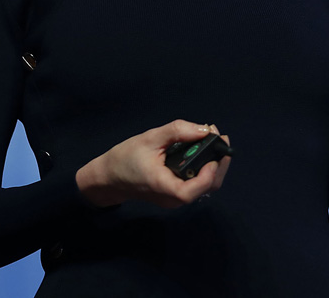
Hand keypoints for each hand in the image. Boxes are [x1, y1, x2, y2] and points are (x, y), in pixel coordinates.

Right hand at [75, 120, 231, 208]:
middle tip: (219, 136)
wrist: (109, 177)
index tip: (215, 148)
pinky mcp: (175, 194)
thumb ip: (177, 132)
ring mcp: (175, 199)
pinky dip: (203, 166)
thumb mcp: (150, 138)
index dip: (211, 170)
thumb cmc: (125, 158)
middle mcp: (174, 199)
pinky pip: (196, 183)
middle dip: (218, 162)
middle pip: (208, 186)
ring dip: (213, 162)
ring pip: (204, 186)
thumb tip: (204, 129)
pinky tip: (200, 148)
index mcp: (166, 188)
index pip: (197, 188)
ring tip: (210, 138)